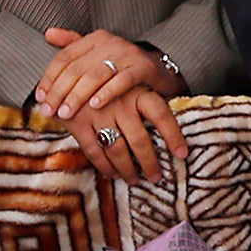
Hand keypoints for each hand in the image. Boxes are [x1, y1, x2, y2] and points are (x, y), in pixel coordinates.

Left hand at [35, 28, 187, 119]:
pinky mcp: (143, 67)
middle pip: (76, 68)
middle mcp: (109, 42)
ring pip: (95, 75)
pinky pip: (122, 81)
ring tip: (66, 113)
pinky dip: (107, 93)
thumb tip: (48, 33)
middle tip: (49, 111)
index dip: (50, 78)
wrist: (160, 70)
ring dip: (77, 96)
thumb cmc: (123, 66)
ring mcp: (127, 53)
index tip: (41, 98)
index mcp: (94, 38)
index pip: (65, 57)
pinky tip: (95, 105)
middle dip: (59, 92)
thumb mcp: (97, 54)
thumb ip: (73, 44)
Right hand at [60, 86, 186, 182]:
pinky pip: (95, 152)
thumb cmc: (108, 81)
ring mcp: (97, 113)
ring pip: (117, 150)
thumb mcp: (131, 83)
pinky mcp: (78, 123)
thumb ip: (149, 102)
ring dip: (127, 169)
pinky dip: (105, 167)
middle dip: (149, 163)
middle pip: (140, 140)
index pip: (161, 114)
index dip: (173, 136)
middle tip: (156, 177)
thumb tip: (171, 126)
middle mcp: (120, 101)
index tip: (182, 154)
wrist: (69, 72)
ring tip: (133, 179)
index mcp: (137, 91)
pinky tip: (113, 173)